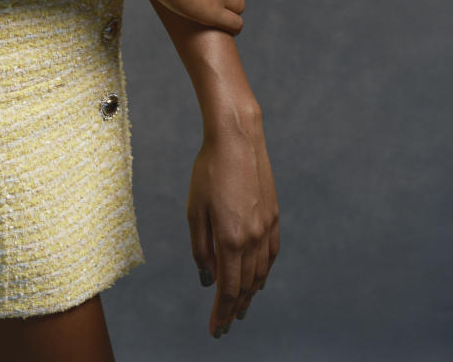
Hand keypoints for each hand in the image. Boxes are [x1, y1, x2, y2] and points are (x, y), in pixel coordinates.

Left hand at [188, 115, 279, 336]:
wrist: (238, 138)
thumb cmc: (209, 170)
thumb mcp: (194, 208)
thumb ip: (201, 247)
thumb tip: (207, 278)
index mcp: (231, 239)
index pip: (227, 289)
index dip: (221, 313)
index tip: (215, 330)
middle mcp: (253, 239)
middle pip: (245, 286)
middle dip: (234, 309)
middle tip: (225, 326)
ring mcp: (267, 228)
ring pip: (260, 273)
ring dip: (250, 294)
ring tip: (239, 308)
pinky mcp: (274, 216)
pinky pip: (271, 255)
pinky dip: (263, 273)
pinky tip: (258, 279)